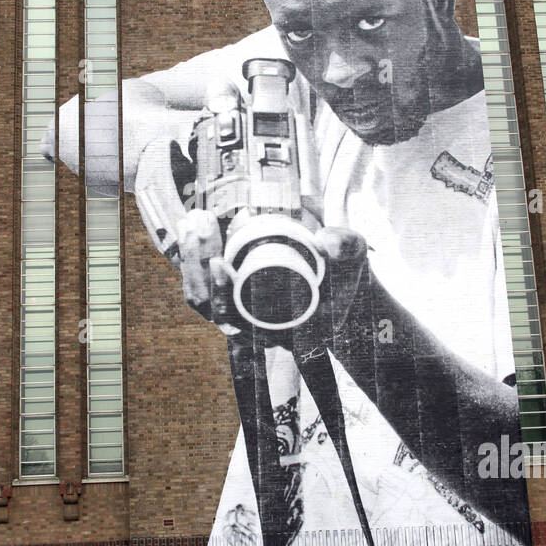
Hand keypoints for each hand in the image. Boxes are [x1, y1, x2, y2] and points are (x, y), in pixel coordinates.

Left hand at [175, 209, 366, 337]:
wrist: (340, 277)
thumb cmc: (344, 271)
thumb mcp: (354, 256)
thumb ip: (346, 247)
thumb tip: (325, 241)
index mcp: (282, 328)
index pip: (239, 319)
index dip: (221, 294)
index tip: (219, 262)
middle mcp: (255, 327)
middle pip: (211, 306)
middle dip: (198, 263)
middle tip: (202, 222)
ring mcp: (239, 311)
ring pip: (201, 296)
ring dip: (191, 256)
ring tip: (195, 218)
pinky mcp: (229, 295)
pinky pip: (201, 283)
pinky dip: (192, 255)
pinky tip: (190, 223)